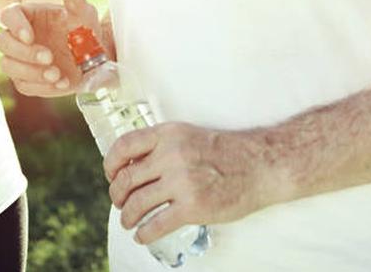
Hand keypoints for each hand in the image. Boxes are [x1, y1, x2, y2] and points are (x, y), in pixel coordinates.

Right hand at [0, 0, 106, 96]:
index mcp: (26, 15)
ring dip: (31, 73)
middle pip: (2, 43)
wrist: (91, 56)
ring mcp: (19, 59)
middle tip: (49, 57)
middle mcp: (17, 37)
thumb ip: (77, 4)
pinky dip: (42, 87)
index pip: (8, 15)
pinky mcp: (25, 79)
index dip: (15, 26)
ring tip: (57, 74)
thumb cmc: (82, 29)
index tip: (30, 37)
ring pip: (8, 66)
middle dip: (24, 53)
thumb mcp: (83, 15)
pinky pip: (23, 85)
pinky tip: (61, 83)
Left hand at [103, 122, 285, 242]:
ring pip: (137, 203)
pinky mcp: (193, 207)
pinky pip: (156, 224)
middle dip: (117, 194)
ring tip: (128, 221)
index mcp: (167, 135)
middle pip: (127, 178)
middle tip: (120, 202)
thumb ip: (161, 146)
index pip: (123, 146)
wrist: (259, 165)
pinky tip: (142, 235)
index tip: (111, 174)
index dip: (110, 163)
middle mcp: (171, 156)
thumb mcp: (187, 135)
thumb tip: (132, 165)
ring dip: (127, 216)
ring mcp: (181, 182)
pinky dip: (144, 233)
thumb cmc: (225, 152)